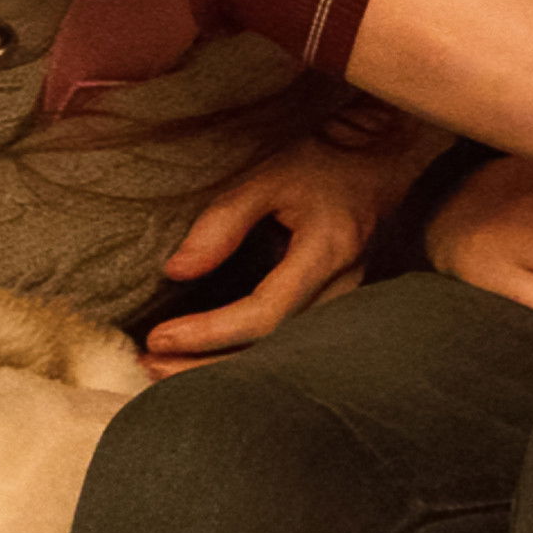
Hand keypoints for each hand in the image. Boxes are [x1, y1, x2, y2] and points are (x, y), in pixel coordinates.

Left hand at [139, 110, 442, 371]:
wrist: (381, 159)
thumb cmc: (324, 162)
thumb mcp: (269, 177)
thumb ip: (223, 221)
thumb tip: (177, 272)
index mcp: (327, 253)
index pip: (263, 313)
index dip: (209, 331)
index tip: (159, 337)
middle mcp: (343, 290)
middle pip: (273, 352)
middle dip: (208, 367)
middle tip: (150, 369)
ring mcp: (348, 305)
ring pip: (284, 358)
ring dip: (226, 371)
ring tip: (169, 373)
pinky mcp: (341, 310)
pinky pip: (293, 348)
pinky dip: (250, 359)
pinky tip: (212, 362)